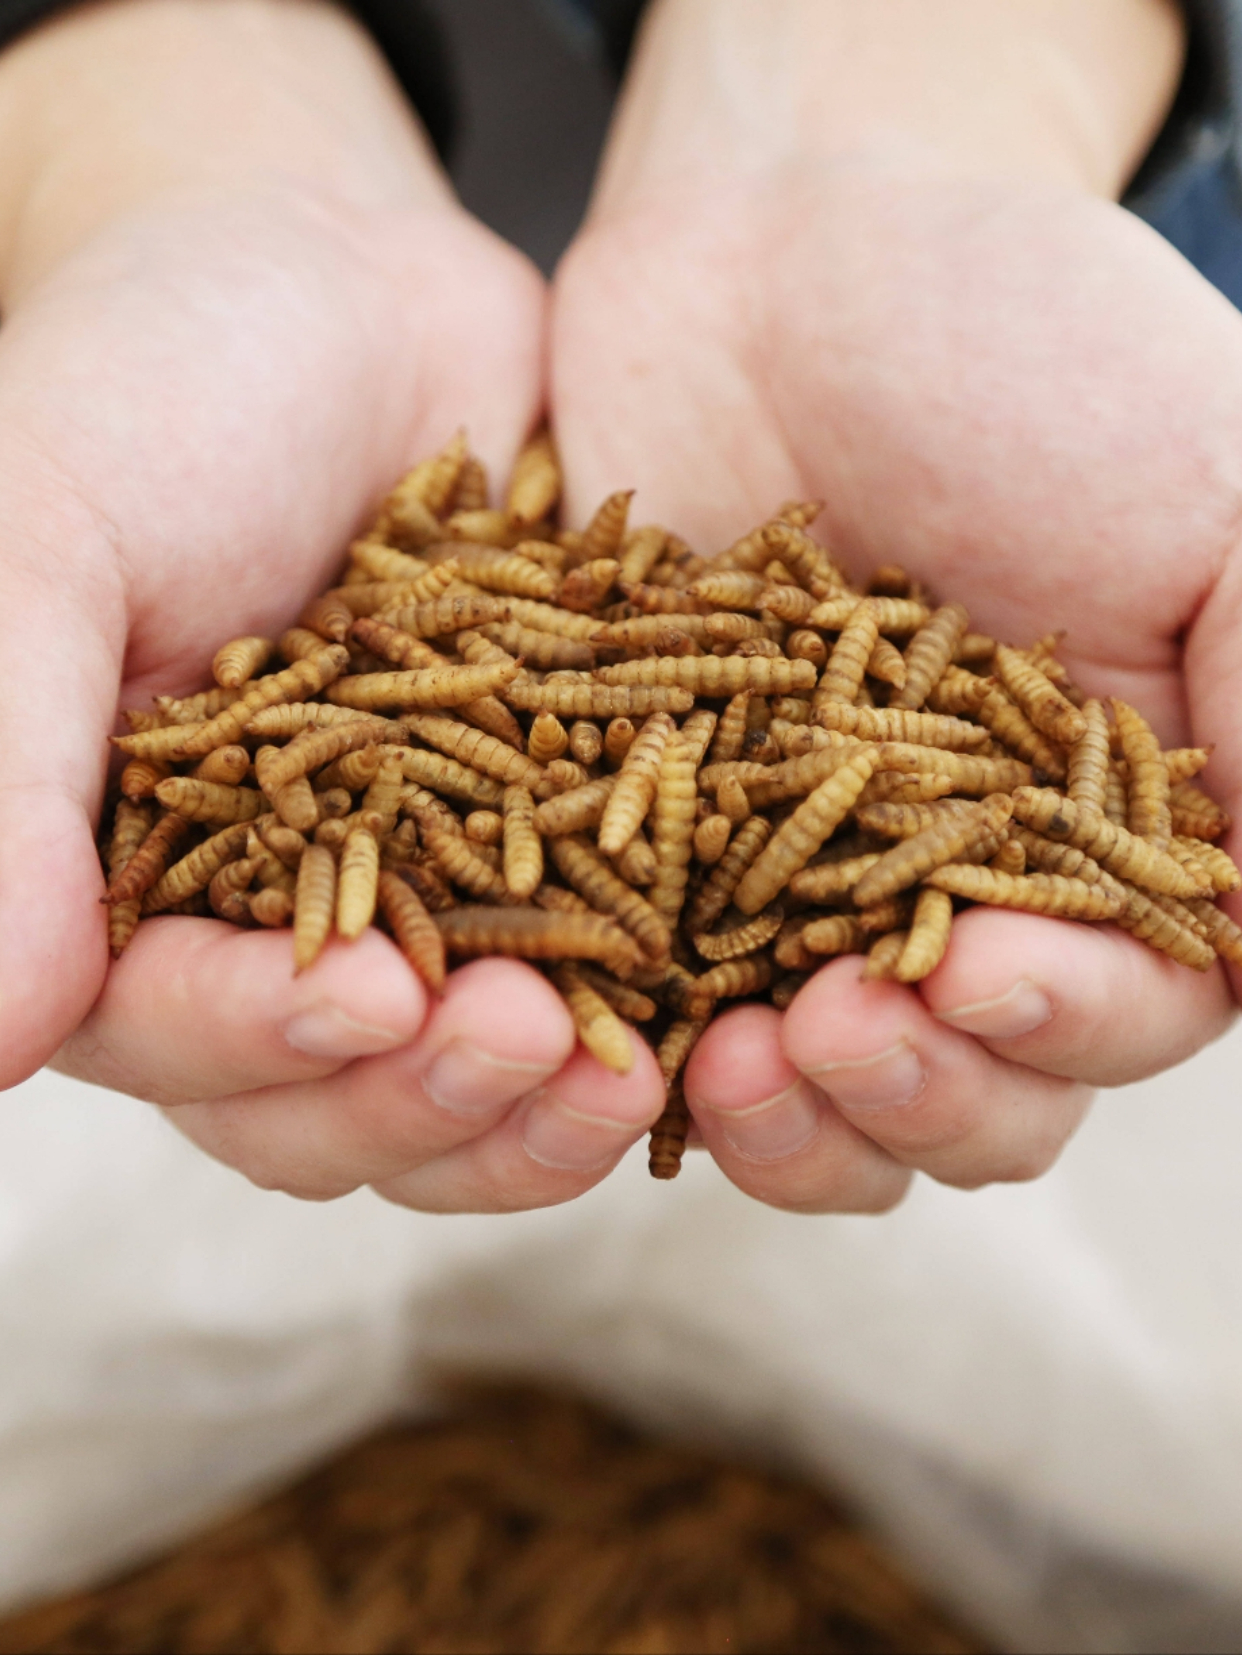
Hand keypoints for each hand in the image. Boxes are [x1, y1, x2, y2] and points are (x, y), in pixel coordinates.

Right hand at [0, 0, 664, 1210]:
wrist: (339, 291)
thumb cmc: (160, 389)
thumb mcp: (50, 542)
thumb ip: (7, 773)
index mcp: (121, 885)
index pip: (170, 1030)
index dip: (264, 1039)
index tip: (370, 993)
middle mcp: (264, 930)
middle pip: (329, 1105)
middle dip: (426, 1097)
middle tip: (526, 1033)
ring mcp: (417, 910)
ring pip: (464, 1085)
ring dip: (538, 1106)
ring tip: (627, 1062)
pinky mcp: (547, 867)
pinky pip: (596, 985)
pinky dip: (648, 1014)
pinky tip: (721, 1009)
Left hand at [552, 0, 1236, 1210]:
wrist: (778, 258)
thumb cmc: (1021, 350)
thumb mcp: (1215, 491)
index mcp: (1120, 837)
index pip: (1133, 1006)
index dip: (1068, 1023)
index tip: (979, 968)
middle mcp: (969, 895)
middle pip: (976, 1093)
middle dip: (918, 1096)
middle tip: (836, 1031)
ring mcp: (803, 895)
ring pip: (819, 1095)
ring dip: (784, 1121)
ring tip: (721, 1061)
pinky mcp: (660, 865)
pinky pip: (652, 1008)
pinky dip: (633, 1049)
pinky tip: (600, 1024)